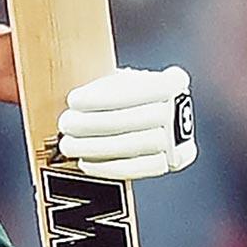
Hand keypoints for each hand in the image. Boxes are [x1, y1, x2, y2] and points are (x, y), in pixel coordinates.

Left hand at [56, 66, 196, 179]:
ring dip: (93, 147)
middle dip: (90, 124)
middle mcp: (181, 110)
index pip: (135, 90)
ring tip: (69, 145)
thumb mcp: (124, 78)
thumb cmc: (131, 94)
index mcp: (173, 82)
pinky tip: (86, 162)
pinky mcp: (171, 163)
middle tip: (65, 124)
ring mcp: (180, 138)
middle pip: (129, 120)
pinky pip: (138, 168)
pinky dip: (108, 168)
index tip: (73, 100)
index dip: (100, 98)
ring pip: (132, 145)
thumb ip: (107, 85)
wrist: (159, 116)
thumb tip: (76, 102)